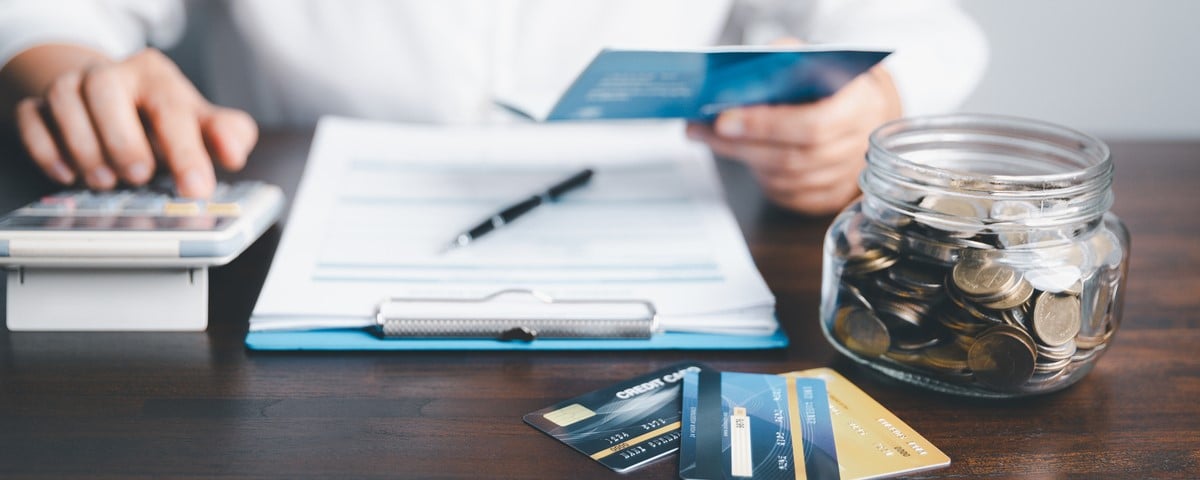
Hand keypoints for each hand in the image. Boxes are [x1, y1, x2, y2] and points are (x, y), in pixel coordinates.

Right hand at [10, 47, 256, 197]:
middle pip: (106, 90)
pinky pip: (31, 118)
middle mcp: (112, 74)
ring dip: (84, 147)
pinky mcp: (39, 105)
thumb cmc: (163, 118)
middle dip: (123, 140)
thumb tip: (233, 151)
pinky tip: (67, 175)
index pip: (171, 108)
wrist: (116, 99)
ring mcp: (71, 86)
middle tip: (139, 177)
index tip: (196, 189)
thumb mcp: (202, 123)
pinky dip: (45, 149)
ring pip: (63, 100)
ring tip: (106, 181)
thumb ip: (228, 134)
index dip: (185, 151)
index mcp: (156, 76)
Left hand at [686, 64, 901, 215]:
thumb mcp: (819, 59)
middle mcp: (858, 147)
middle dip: (741, 144)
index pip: (811, 125)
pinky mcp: (832, 198)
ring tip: (714, 139)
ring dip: (745, 160)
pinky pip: (788, 194)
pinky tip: (746, 157)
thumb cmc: (836, 83)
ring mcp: (847, 177)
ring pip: (786, 179)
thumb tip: (743, 78)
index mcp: (861, 106)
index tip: (724, 120)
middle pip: (792, 158)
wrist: (868, 110)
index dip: (765, 125)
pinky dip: (762, 178)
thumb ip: (786, 61)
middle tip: (704, 130)